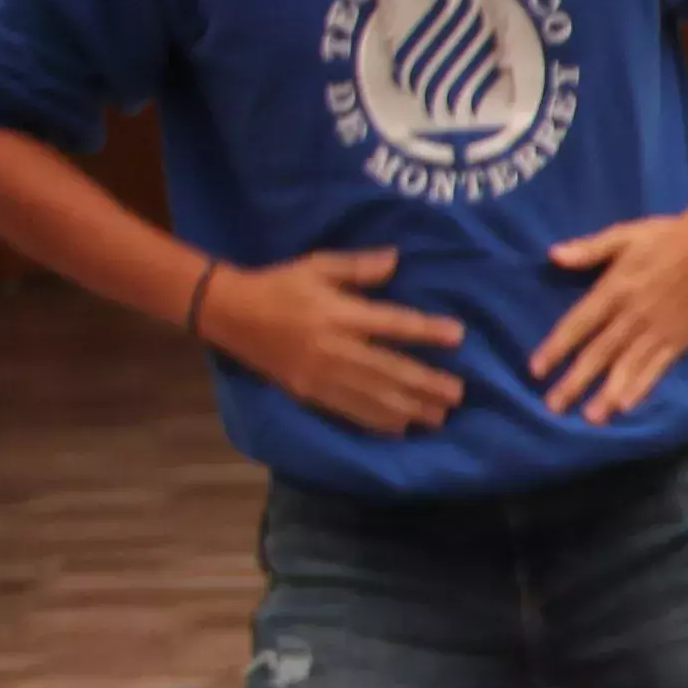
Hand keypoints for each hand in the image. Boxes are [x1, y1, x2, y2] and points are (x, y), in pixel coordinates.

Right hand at [206, 247, 466, 435]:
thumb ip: (358, 267)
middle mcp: (334, 348)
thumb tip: (396, 258)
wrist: (229, 314)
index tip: (456, 336)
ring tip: (439, 417)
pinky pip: (347, 411)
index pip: (391, 324)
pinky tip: (400, 429)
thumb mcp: (316, 265)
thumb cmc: (279, 285)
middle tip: (458, 394)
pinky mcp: (308, 393)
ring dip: (409, 408)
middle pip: (388, 369)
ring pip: (372, 397)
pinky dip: (376, 422)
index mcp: (338, 314)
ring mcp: (320, 376)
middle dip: (425, 383)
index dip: (426, 332)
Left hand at [535, 206, 687, 421]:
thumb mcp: (624, 234)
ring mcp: (658, 331)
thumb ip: (589, 249)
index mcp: (615, 289)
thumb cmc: (666, 236)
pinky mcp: (680, 339)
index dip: (556, 348)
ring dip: (607, 393)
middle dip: (575, 382)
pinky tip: (627, 405)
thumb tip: (553, 256)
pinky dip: (642, 387)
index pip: (579, 324)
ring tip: (590, 418)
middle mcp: (633, 316)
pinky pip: (657, 368)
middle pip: (598, 353)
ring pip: (627, 367)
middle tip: (553, 406)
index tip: (536, 369)